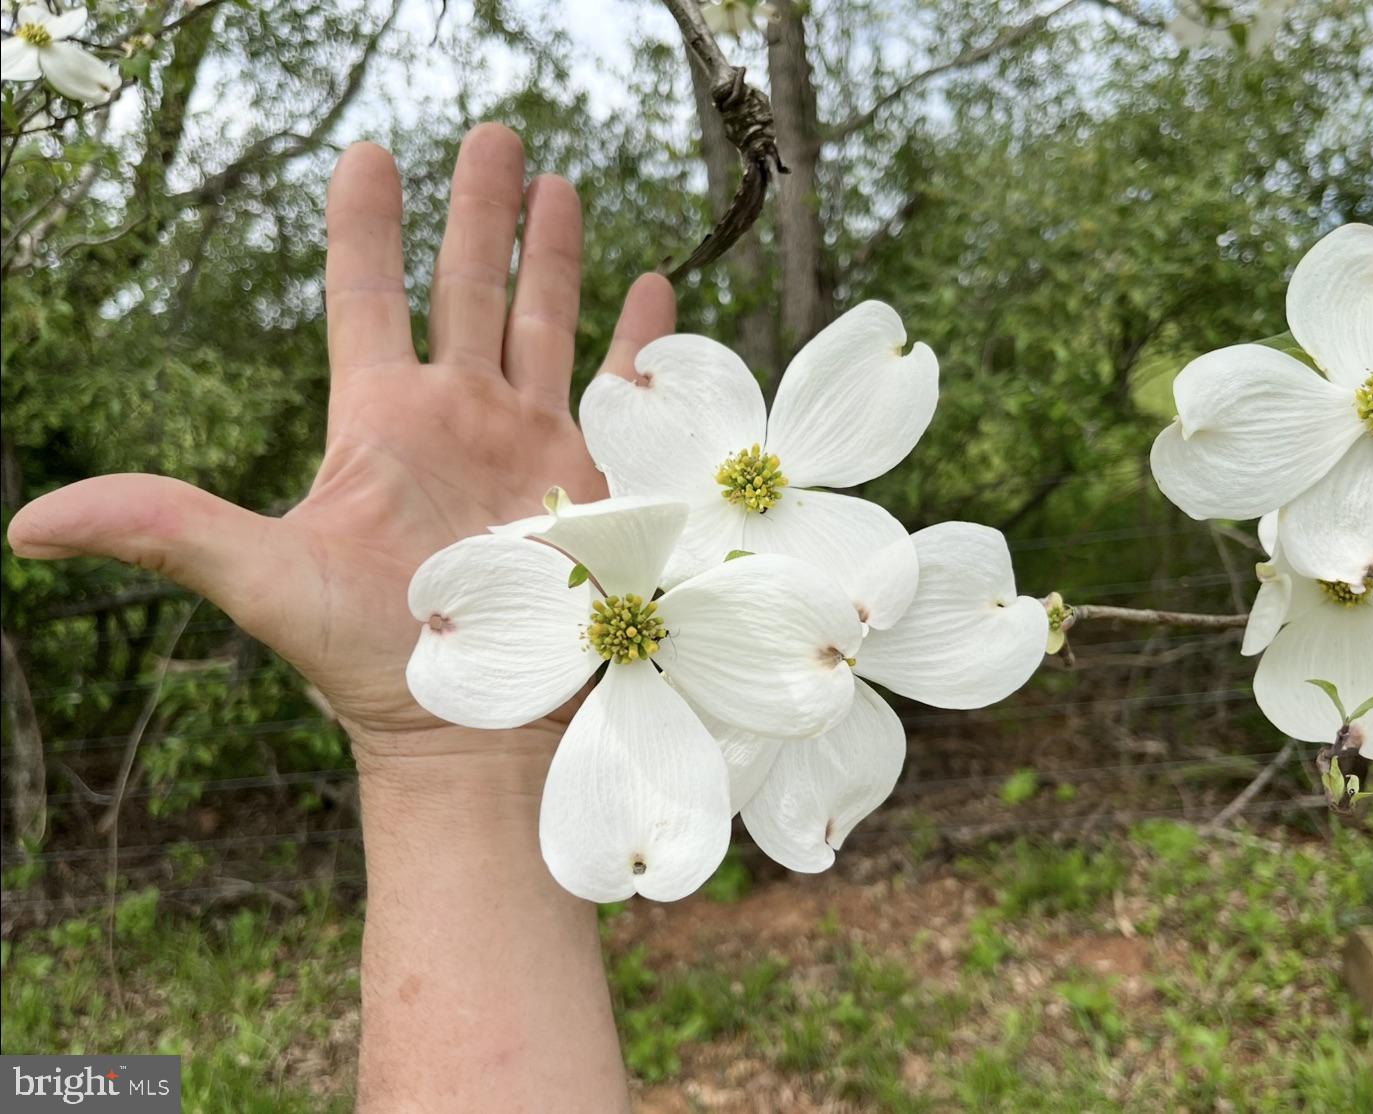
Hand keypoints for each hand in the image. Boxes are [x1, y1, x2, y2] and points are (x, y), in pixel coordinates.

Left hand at [7, 123, 675, 753]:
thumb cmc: (371, 664)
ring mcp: (531, 446)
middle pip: (468, 287)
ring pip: (544, 322)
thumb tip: (24, 523)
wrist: (478, 733)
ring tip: (561, 182)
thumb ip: (164, 527)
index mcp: (381, 423)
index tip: (368, 151)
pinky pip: (625, 393)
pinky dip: (644, 344)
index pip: (368, 296)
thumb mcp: (264, 581)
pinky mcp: (597, 483)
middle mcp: (458, 420)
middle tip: (494, 132)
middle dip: (480, 209)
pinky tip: (658, 290)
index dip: (366, 224)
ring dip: (553, 253)